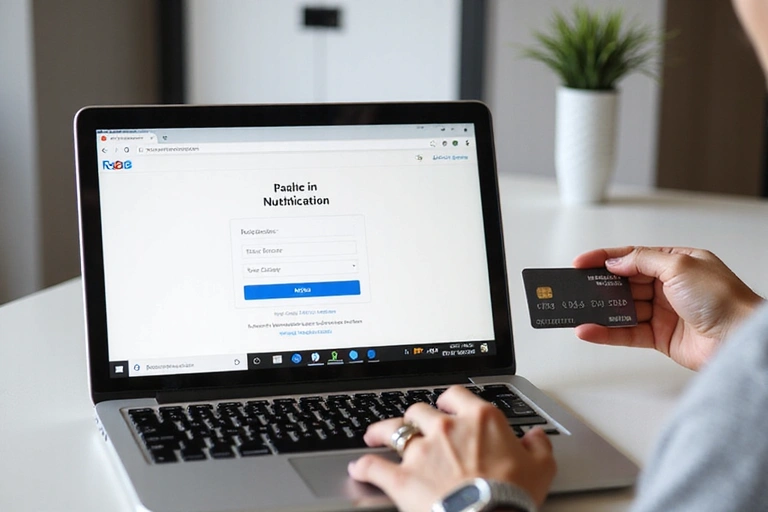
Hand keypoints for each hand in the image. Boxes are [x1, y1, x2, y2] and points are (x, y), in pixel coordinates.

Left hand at [348, 386, 555, 511]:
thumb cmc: (513, 496)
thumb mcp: (540, 469)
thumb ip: (539, 447)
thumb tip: (537, 436)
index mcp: (479, 419)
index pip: (456, 394)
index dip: (447, 398)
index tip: (444, 404)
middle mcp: (445, 428)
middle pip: (419, 410)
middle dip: (413, 416)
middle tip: (410, 423)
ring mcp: (420, 451)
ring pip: (392, 430)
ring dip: (380, 432)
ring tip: (374, 436)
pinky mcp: (401, 478)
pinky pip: (374, 466)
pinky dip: (365, 467)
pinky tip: (359, 468)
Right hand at [573, 246, 763, 369]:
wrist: (739, 339)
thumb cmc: (724, 299)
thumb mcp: (679, 266)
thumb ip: (642, 261)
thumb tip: (616, 262)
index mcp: (676, 263)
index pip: (632, 257)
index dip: (605, 258)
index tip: (582, 263)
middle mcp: (669, 287)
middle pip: (624, 283)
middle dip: (599, 285)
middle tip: (576, 286)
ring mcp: (663, 312)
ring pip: (622, 309)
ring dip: (599, 310)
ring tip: (578, 309)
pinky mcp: (660, 337)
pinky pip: (626, 333)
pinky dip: (606, 332)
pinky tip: (590, 329)